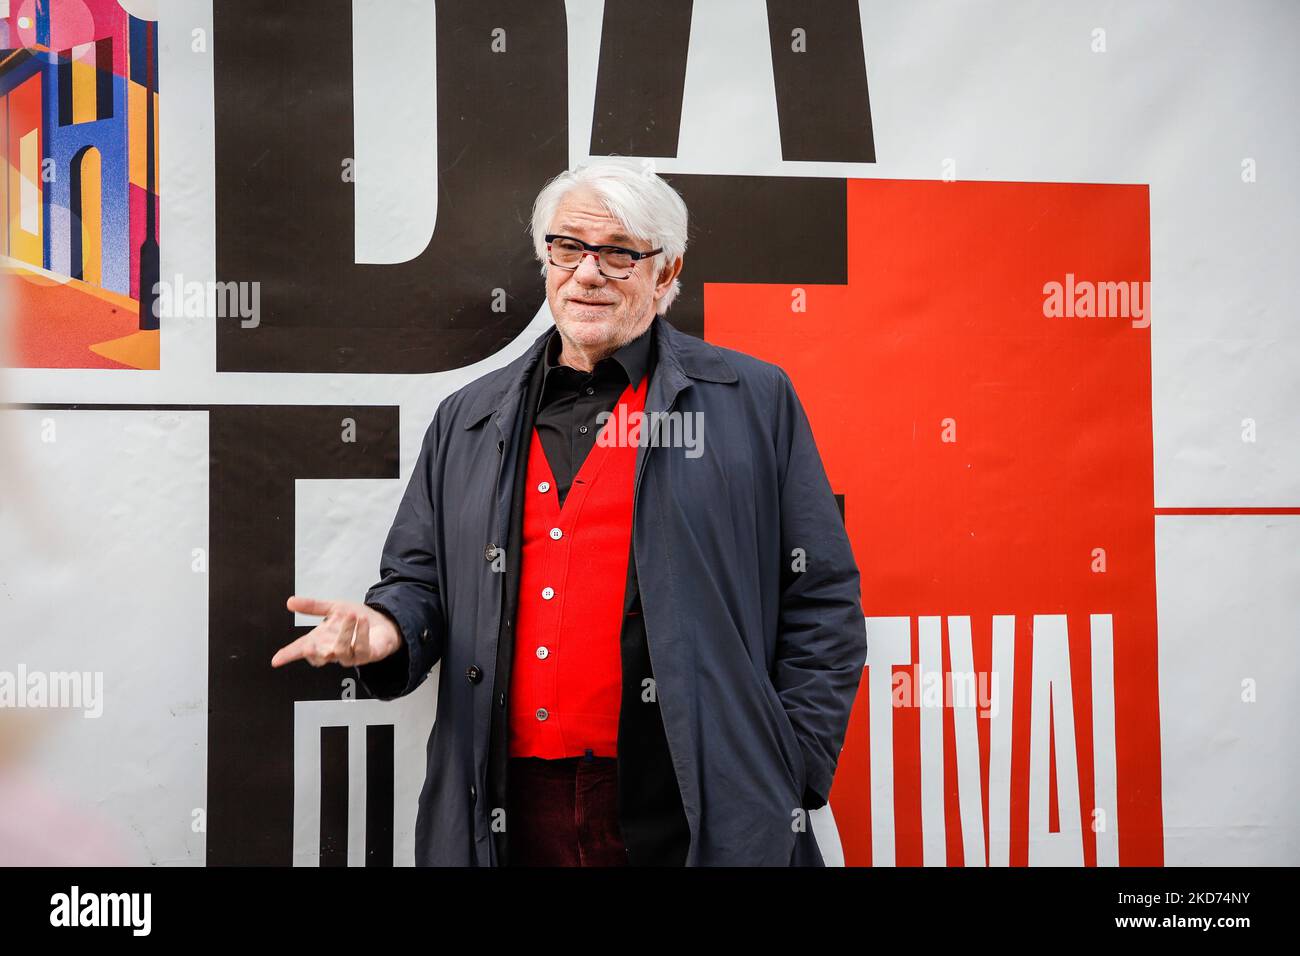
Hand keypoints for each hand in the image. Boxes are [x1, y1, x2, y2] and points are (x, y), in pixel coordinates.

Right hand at [271, 596, 402, 668]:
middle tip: (311, 643)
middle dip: (314, 651)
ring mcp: (349, 656)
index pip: (301, 650)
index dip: (288, 655)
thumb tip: (290, 602)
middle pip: (318, 657)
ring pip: (341, 652)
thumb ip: (313, 607)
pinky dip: (360, 634)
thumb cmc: (356, 619)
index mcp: (321, 641)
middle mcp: (333, 651)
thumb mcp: (333, 608)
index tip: (276, 660)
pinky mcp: (366, 656)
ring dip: (344, 633)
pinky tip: (362, 621)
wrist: (382, 622)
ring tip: (349, 615)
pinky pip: (360, 649)